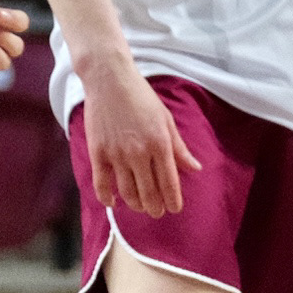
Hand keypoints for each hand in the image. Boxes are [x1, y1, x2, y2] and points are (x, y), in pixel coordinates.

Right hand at [79, 53, 201, 216]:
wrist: (109, 80)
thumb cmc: (141, 97)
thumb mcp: (166, 119)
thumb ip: (179, 147)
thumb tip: (195, 168)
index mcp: (160, 144)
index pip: (169, 183)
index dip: (173, 200)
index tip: (175, 209)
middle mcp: (139, 153)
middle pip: (149, 192)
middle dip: (155, 207)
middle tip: (157, 212)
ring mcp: (116, 154)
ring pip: (127, 191)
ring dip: (135, 204)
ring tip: (141, 207)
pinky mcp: (97, 152)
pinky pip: (101, 184)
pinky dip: (107, 197)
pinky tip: (113, 203)